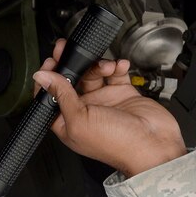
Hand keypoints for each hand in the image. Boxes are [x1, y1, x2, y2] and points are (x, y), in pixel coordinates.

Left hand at [33, 39, 185, 177]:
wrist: (153, 146)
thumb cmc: (116, 144)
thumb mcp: (79, 119)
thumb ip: (61, 95)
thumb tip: (42, 77)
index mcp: (68, 121)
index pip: (50, 96)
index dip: (48, 78)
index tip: (51, 62)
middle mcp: (84, 110)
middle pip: (71, 81)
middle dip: (71, 64)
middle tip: (69, 50)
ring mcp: (103, 101)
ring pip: (93, 74)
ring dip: (98, 65)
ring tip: (106, 67)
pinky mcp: (122, 94)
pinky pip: (115, 74)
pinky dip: (117, 67)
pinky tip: (119, 66)